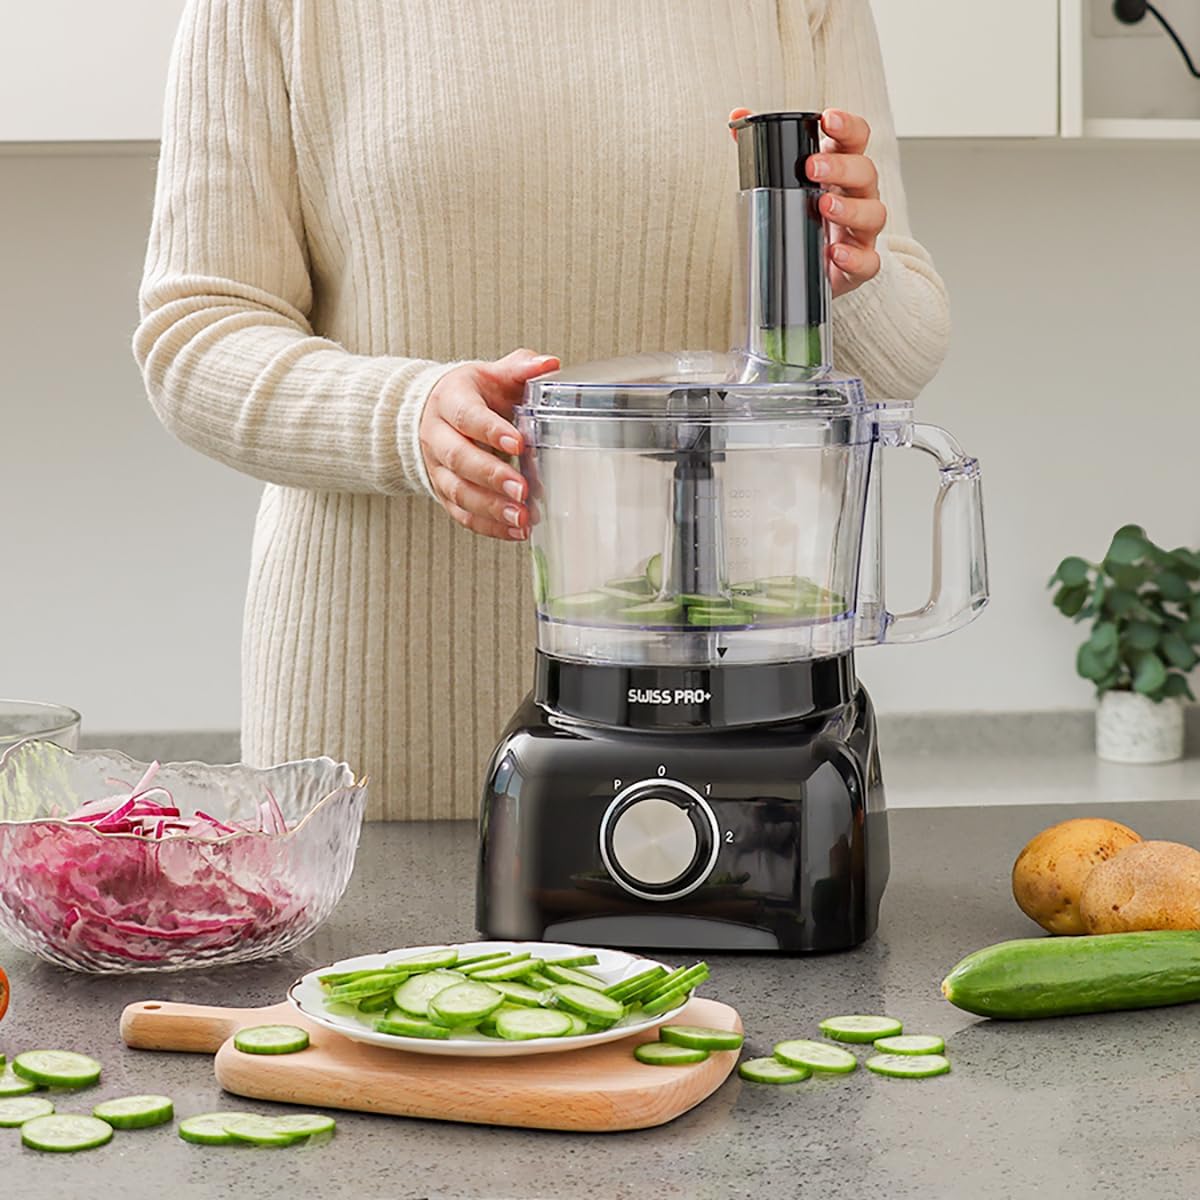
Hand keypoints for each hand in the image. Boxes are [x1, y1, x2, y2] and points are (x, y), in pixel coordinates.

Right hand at [419, 348, 559, 539]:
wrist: (436, 414)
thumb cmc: (472, 394)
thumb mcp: (494, 374)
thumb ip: (521, 368)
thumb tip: (549, 364)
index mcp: (450, 401)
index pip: (467, 416)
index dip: (491, 430)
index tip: (518, 442)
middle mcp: (437, 436)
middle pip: (460, 459)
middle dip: (492, 476)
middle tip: (522, 490)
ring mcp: (438, 469)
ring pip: (459, 491)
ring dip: (491, 508)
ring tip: (521, 518)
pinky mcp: (444, 493)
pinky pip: (463, 514)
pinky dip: (489, 527)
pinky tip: (516, 531)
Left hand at [729, 108, 885, 298]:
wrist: (812, 267)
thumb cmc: (803, 214)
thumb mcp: (786, 181)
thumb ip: (764, 149)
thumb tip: (738, 118)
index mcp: (843, 169)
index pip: (856, 139)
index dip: (847, 127)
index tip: (827, 120)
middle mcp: (859, 195)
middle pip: (865, 172)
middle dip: (841, 166)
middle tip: (811, 167)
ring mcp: (863, 230)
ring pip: (874, 213)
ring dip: (849, 208)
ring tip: (823, 205)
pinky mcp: (861, 264)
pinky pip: (868, 261)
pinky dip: (854, 258)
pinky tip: (834, 253)